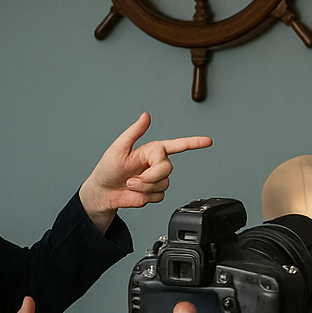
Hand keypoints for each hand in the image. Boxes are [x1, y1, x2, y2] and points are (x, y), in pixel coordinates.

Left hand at [79, 113, 212, 232]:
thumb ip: (134, 132)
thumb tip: (145, 116)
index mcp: (152, 150)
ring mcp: (157, 179)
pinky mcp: (155, 193)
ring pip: (163, 183)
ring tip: (130, 184)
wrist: (103, 192)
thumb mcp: (118, 147)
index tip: (208, 141)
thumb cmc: (108, 168)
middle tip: (133, 178)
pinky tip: (135, 192)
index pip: (177, 145)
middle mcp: (157, 164)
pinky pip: (159, 196)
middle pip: (167, 168)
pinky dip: (145, 196)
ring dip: (144, 187)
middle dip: (150, 175)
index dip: (194, 143)